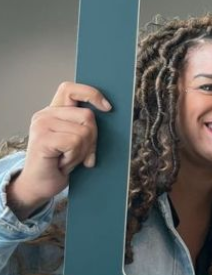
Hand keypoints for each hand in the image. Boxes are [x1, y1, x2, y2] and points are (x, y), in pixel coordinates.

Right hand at [8, 82, 110, 219]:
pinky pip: (75, 142)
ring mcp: (41, 125)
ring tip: (68, 159)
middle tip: (80, 154)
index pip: (71, 89)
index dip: (91, 94)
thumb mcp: (76, 140)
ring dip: (82, 152)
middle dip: (92, 139)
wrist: (40, 185)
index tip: (107, 108)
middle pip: (88, 116)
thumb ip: (84, 125)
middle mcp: (45, 114)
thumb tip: (108, 111)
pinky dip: (75, 157)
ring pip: (84, 132)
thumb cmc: (60, 163)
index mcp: (53, 111)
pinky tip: (63, 163)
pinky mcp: (42, 139)